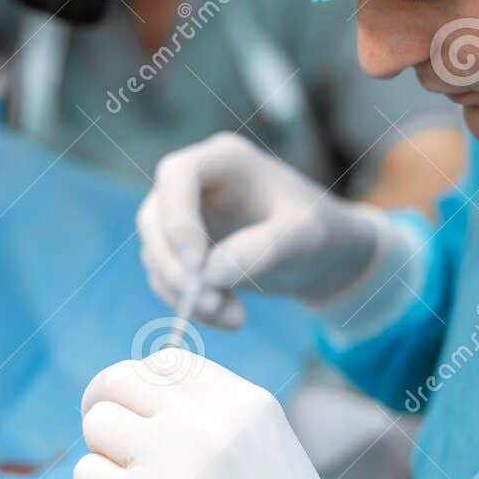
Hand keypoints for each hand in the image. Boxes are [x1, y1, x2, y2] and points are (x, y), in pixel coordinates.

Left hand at [74, 352, 397, 478]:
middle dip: (105, 410)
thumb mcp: (268, 449)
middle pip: (119, 380)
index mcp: (245, 401)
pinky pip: (85, 476)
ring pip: (97, 424)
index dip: (142, 390)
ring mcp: (174, 462)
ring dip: (102, 457)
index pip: (165, 361)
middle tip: (113, 451)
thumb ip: (213, 421)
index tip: (141, 421)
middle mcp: (208, 420)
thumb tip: (137, 411)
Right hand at [139, 133, 391, 328]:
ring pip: (156, 255)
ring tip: (235, 319)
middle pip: (154, 218)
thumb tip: (209, 273)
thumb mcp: (305, 236)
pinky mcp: (183, 250)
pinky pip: (166, 278)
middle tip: (209, 303)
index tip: (197, 264)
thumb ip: (264, 248)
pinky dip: (190, 304)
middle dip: (174, 267)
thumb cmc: (318, 230)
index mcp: (225, 159)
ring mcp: (185, 216)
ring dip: (185, 294)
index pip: (177, 174)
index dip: (177, 218)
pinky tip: (229, 317)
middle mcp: (196, 183)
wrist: (324, 253)